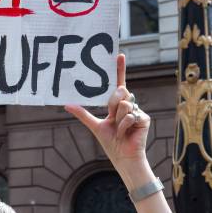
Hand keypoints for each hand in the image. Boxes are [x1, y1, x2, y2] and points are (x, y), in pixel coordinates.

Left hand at [65, 54, 149, 174]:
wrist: (123, 157)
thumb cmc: (111, 143)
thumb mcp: (95, 126)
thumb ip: (83, 114)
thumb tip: (66, 105)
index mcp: (117, 104)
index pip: (118, 83)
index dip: (119, 69)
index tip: (118, 55)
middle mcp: (128, 105)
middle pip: (120, 93)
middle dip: (113, 105)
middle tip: (112, 117)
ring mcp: (137, 111)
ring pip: (124, 105)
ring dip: (118, 120)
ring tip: (119, 130)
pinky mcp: (144, 118)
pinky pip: (130, 115)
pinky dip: (124, 127)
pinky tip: (126, 134)